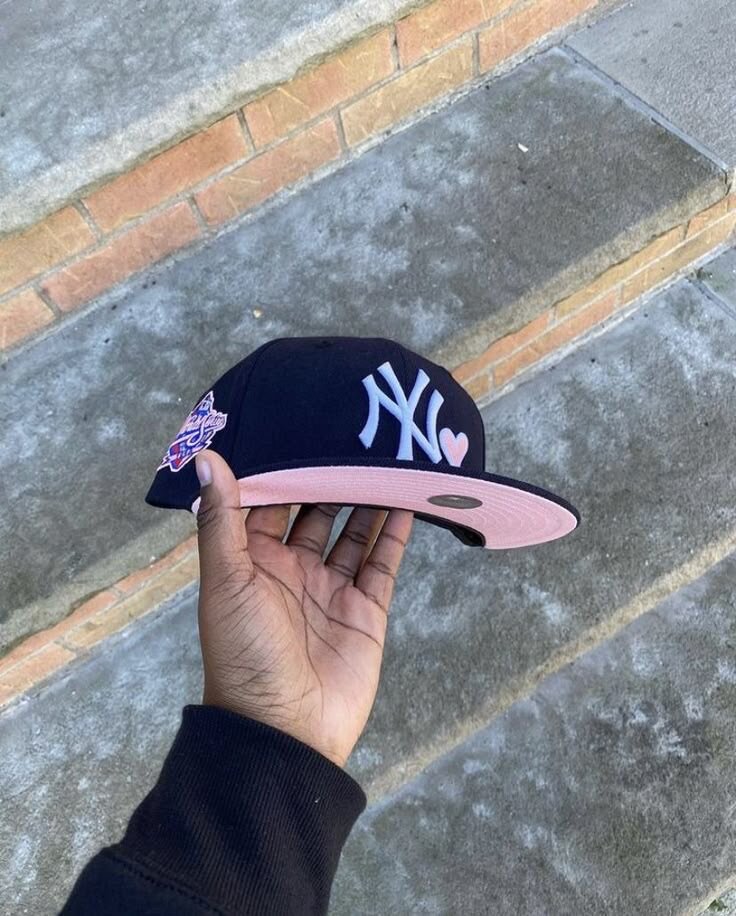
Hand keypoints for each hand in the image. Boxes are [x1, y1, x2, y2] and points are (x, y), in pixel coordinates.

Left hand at [193, 450, 413, 768]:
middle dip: (332, 480)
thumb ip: (222, 518)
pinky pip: (383, 563)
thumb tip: (207, 457)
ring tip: (385, 460)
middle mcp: (293, 570)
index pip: (271, 504)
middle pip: (318, 513)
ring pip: (354, 533)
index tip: (301, 428)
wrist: (285, 731)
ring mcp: (332, 590)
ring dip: (367, 500)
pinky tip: (404, 501)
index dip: (285, 470)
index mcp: (254, 562)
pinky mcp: (366, 610)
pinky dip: (395, 533)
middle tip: (354, 436)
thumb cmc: (244, 653)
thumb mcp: (226, 580)